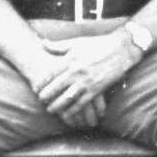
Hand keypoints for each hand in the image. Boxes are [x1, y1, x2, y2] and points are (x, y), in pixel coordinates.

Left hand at [17, 33, 133, 126]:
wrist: (121, 49)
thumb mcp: (77, 42)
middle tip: (41, 101)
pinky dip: (74, 110)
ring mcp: (87, 82)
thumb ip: (59, 45)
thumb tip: (42, 43)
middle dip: (47, 96)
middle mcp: (77, 71)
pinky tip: (68, 114)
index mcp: (71, 59)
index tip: (35, 88)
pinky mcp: (96, 89)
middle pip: (56, 87)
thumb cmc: (98, 44)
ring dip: (57, 106)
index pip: (51, 74)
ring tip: (50, 110)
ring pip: (67, 98)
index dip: (42, 83)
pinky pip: (82, 103)